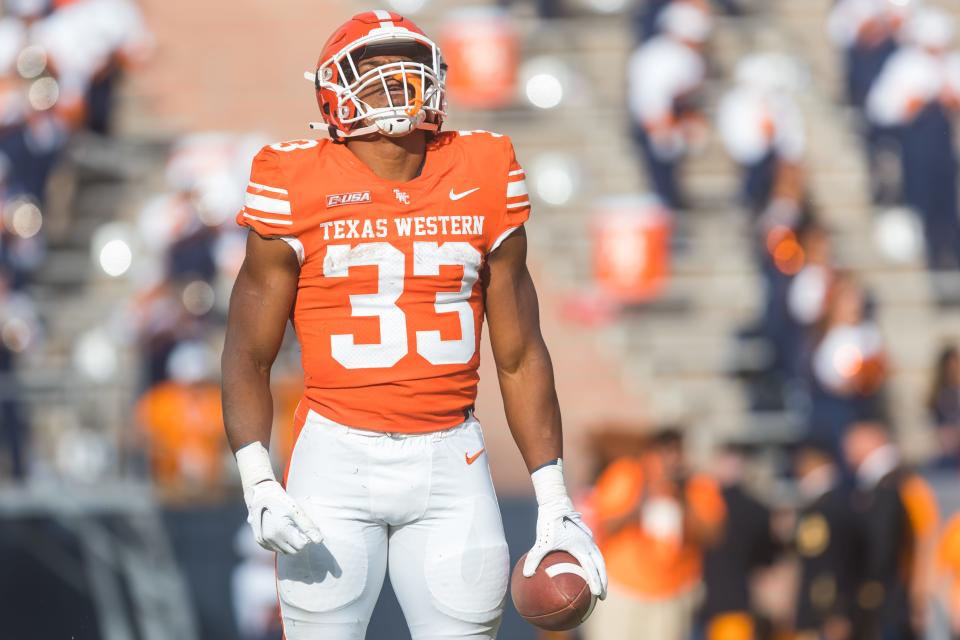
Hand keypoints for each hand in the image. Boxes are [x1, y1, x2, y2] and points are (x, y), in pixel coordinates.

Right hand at [244, 479, 323, 554]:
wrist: (260, 494)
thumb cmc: (280, 500)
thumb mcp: (296, 510)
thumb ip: (308, 526)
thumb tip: (319, 540)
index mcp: (280, 530)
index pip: (300, 546)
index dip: (306, 538)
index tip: (304, 528)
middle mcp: (270, 538)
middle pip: (293, 551)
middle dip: (298, 542)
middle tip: (297, 528)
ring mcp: (264, 541)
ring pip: (284, 551)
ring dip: (290, 544)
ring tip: (289, 528)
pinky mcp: (260, 541)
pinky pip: (275, 549)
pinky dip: (281, 543)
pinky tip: (281, 531)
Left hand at [524, 460, 606, 598]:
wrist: (555, 502)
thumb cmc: (549, 522)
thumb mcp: (541, 541)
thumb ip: (535, 557)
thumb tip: (526, 574)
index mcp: (581, 547)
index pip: (591, 568)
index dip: (596, 582)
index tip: (598, 595)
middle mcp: (588, 543)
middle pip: (600, 566)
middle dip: (603, 582)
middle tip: (602, 597)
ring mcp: (588, 538)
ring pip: (599, 558)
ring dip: (601, 572)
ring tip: (600, 584)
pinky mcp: (585, 535)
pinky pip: (594, 551)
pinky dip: (595, 562)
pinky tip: (588, 567)